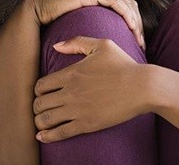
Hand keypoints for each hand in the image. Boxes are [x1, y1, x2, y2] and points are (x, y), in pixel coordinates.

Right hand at [26, 0, 144, 48]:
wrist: (31, 9)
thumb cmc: (48, 23)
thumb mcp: (74, 32)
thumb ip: (87, 38)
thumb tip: (96, 58)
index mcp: (96, 2)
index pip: (124, 10)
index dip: (134, 24)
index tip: (138, 44)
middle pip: (129, 6)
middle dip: (139, 24)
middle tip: (142, 44)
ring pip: (125, 3)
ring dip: (135, 21)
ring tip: (139, 39)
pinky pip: (114, 1)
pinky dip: (125, 13)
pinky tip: (130, 27)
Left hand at [33, 36, 149, 142]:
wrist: (142, 87)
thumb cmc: (124, 64)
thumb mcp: (102, 45)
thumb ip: (77, 42)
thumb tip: (56, 45)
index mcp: (71, 73)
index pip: (40, 85)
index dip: (38, 90)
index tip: (43, 93)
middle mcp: (70, 92)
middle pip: (38, 103)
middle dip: (36, 106)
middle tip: (42, 107)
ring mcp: (78, 110)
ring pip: (45, 119)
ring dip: (39, 121)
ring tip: (42, 121)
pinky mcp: (87, 124)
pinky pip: (60, 133)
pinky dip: (48, 136)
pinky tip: (42, 136)